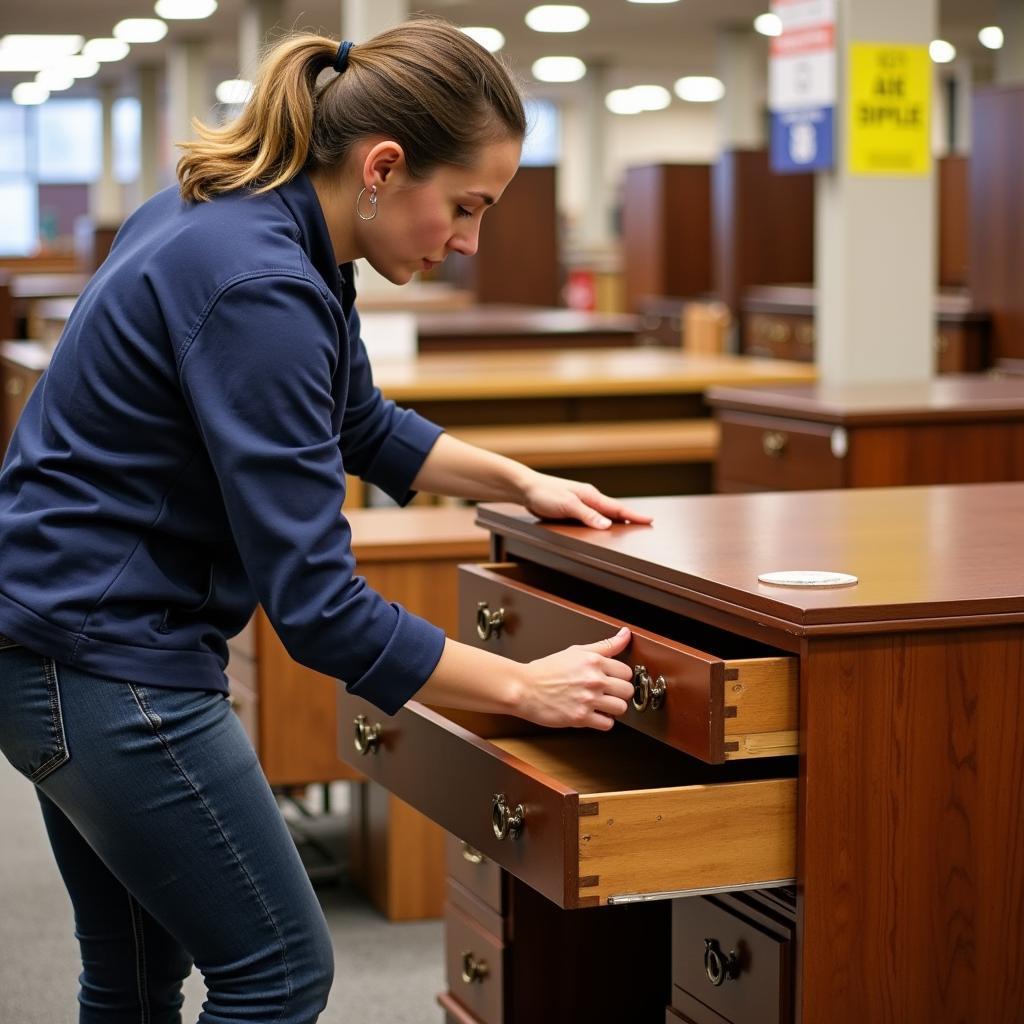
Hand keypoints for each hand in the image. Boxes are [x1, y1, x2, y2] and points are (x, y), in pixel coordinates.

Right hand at [517, 627, 634, 730]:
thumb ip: (604, 645)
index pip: (626, 671)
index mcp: (594, 661)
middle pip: (627, 690)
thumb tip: (625, 634)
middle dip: (619, 692)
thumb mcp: (576, 651)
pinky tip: (594, 714)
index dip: (620, 676)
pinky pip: (608, 724)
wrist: (524, 688)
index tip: (613, 679)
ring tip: (601, 704)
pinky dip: (603, 721)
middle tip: (608, 692)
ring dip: (613, 708)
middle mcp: (593, 680)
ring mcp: (588, 700)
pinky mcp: (581, 718)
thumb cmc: (546, 670)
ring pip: (621, 708)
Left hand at [519, 471, 653, 529]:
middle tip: (645, 526)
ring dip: (616, 521)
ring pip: (603, 514)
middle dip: (630, 518)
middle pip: (614, 511)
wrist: (526, 488)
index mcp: (591, 496)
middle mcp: (589, 499)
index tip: (650, 520)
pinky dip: (602, 522)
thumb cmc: (544, 493)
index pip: (617, 508)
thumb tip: (607, 525)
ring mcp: (581, 504)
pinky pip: (592, 518)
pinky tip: (602, 529)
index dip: (634, 515)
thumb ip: (587, 515)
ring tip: (629, 528)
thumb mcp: (567, 505)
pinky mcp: (572, 510)